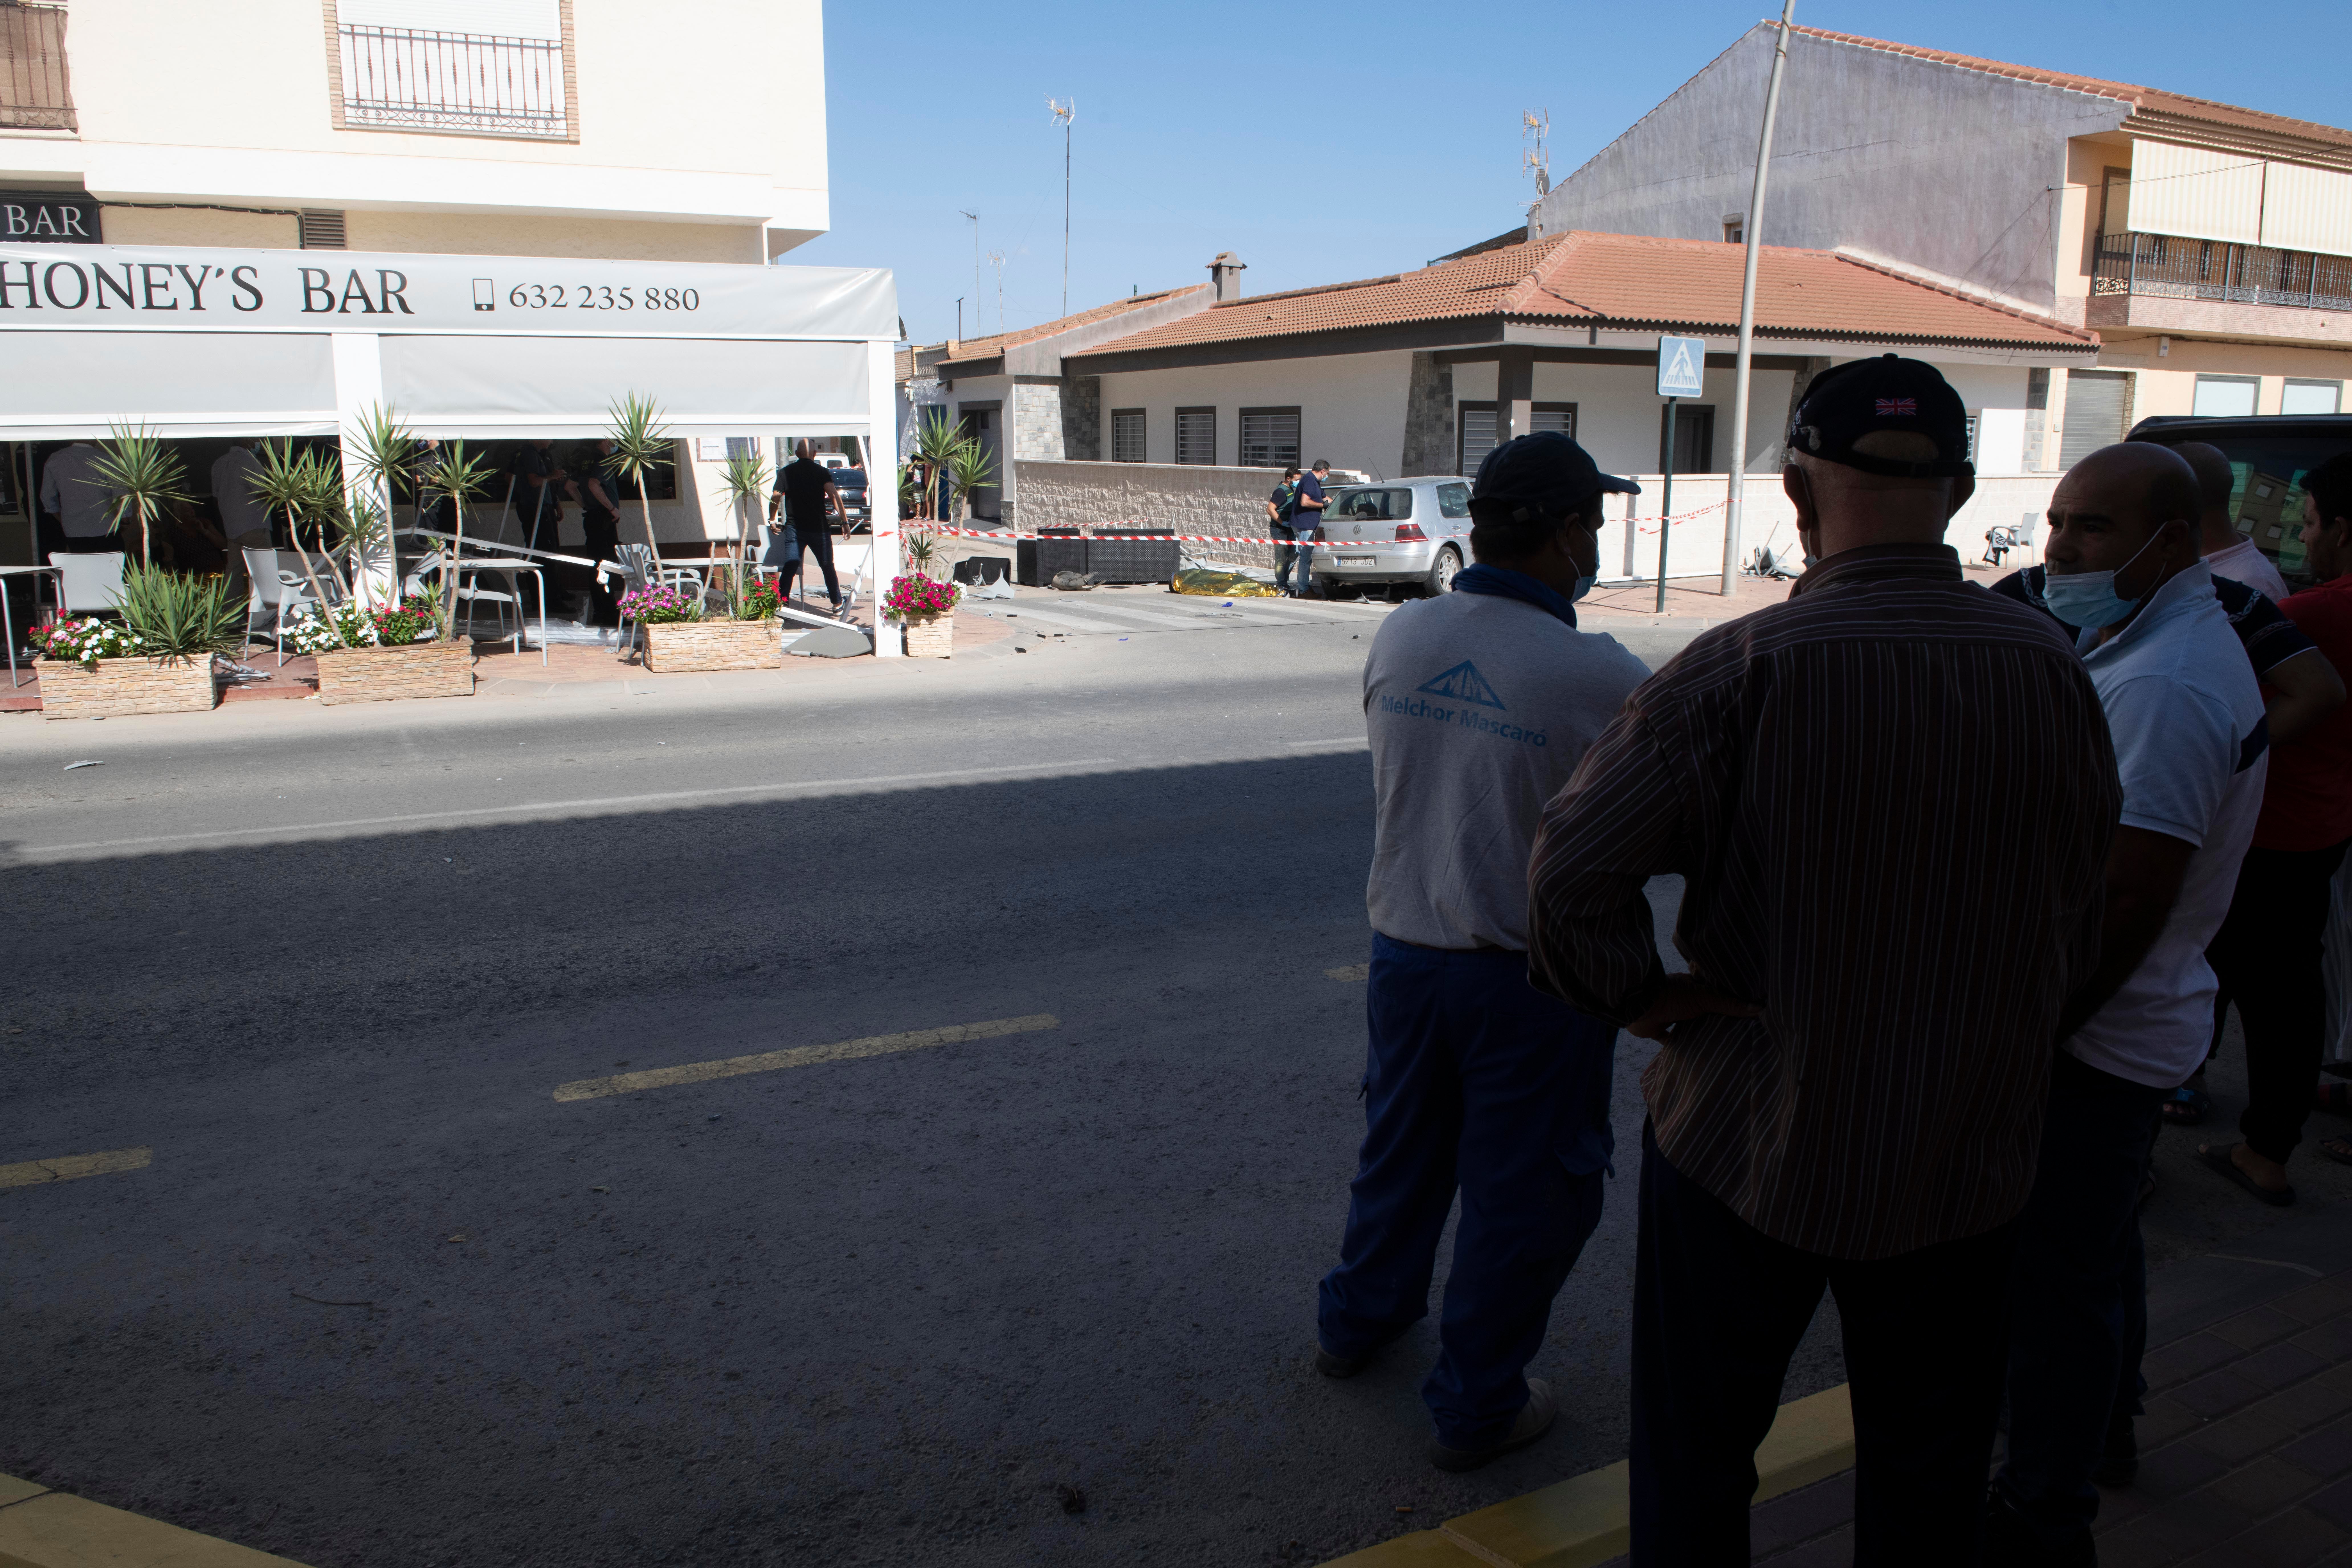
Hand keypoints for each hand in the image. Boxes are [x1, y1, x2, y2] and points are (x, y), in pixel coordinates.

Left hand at [1626, 973, 1760, 1042]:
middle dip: (1712, 1022)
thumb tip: (1759, 1009)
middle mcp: (1681, 1001)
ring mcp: (1668, 1016)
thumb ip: (1730, 1004)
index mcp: (1692, 990)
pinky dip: (1676, 1046)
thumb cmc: (1673, 996)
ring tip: (1716, 1046)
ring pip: (1686, 1027)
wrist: (1640, 1006)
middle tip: (1733, 1035)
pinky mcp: (1656, 1030)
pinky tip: (1689, 1055)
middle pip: (1700, 1013)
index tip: (1741, 1016)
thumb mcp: (1705, 997)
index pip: (1713, 996)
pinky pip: (1668, 1040)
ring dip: (1695, 1034)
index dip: (1725, 1004)